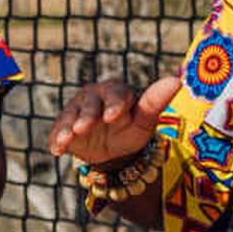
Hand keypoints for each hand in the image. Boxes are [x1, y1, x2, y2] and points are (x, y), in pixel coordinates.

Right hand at [48, 74, 178, 168]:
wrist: (111, 151)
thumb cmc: (130, 130)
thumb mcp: (144, 121)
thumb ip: (155, 102)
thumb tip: (176, 80)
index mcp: (116, 91)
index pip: (116, 93)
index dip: (114, 104)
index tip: (115, 116)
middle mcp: (93, 96)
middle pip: (90, 103)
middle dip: (88, 115)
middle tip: (85, 127)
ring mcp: (75, 111)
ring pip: (70, 116)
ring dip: (68, 126)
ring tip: (69, 137)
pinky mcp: (62, 127)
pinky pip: (57, 132)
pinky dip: (56, 140)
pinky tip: (57, 149)